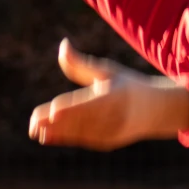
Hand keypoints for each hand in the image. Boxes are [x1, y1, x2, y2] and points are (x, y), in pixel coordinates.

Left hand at [29, 39, 188, 150]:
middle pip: (79, 120)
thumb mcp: (107, 70)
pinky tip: (48, 137)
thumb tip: (62, 45)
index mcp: (114, 95)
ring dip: (57, 133)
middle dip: (55, 123)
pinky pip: (84, 140)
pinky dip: (66, 138)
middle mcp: (114, 115)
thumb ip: (80, 63)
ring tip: (36, 132)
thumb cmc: (127, 85)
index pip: (86, 103)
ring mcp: (113, 131)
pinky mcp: (109, 142)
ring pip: (79, 132)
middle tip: (32, 124)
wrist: (156, 110)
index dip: (69, 108)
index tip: (52, 111)